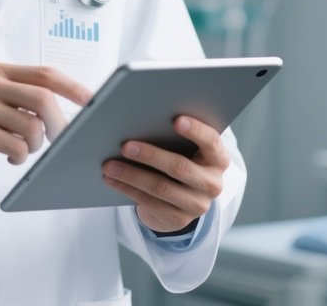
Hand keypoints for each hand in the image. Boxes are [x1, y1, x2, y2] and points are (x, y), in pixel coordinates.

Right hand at [0, 63, 91, 186]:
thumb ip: (20, 96)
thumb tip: (65, 109)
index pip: (45, 73)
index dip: (73, 87)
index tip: (92, 100)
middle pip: (43, 98)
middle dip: (59, 123)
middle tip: (59, 139)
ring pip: (32, 126)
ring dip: (35, 145)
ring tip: (22, 148)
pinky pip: (16, 146)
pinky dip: (19, 157)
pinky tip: (7, 155)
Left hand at [101, 115, 228, 232]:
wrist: (182, 196)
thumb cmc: (178, 155)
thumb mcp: (181, 144)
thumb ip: (166, 126)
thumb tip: (119, 107)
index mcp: (217, 157)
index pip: (211, 141)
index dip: (196, 130)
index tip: (176, 119)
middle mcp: (212, 182)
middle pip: (180, 167)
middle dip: (150, 155)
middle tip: (125, 145)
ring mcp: (197, 204)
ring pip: (161, 187)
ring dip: (131, 175)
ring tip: (109, 165)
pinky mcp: (179, 219)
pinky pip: (150, 202)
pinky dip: (127, 188)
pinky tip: (111, 179)